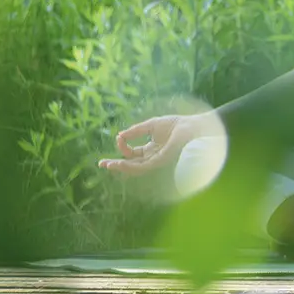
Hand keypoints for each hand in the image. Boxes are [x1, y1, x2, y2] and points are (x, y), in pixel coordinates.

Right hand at [100, 113, 218, 176]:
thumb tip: (120, 135)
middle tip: (102, 163)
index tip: (118, 138)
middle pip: (131, 164)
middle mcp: (153, 157)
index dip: (123, 146)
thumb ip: (135, 131)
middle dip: (116, 164)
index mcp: (152, 149)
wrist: (191, 126)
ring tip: (108, 165)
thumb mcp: (150, 125)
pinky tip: (120, 163)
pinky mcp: (160, 161)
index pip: (132, 153)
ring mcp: (157, 160)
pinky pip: (142, 167)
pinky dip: (130, 166)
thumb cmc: (175, 124)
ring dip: (120, 167)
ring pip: (135, 168)